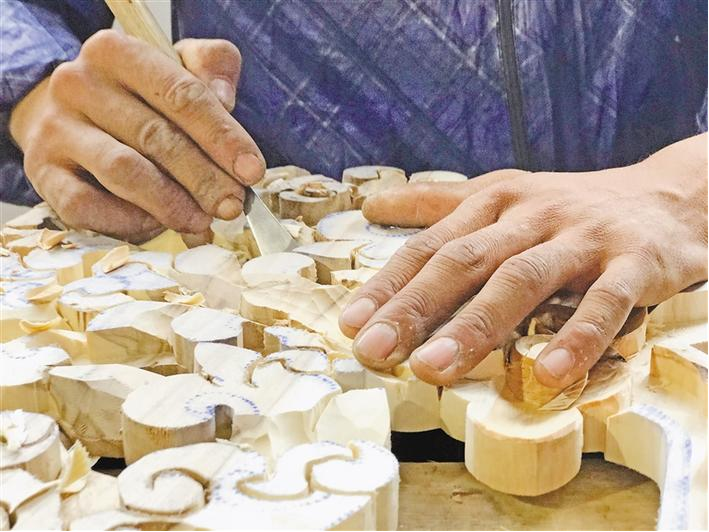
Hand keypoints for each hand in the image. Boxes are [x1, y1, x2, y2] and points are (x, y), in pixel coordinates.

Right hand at [9, 30, 264, 242]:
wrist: (66, 113)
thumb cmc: (136, 95)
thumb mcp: (175, 66)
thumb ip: (210, 67)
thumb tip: (226, 98)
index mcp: (117, 52)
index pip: (182, 95)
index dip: (223, 137)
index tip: (253, 171)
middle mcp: (79, 83)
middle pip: (156, 137)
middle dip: (204, 179)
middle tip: (233, 206)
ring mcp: (56, 129)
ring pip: (124, 172)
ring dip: (172, 204)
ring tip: (202, 222)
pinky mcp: (43, 172)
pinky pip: (87, 206)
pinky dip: (129, 221)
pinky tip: (157, 226)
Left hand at [340, 134, 707, 387]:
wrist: (668, 197)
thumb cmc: (570, 206)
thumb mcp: (503, 194)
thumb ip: (438, 203)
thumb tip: (374, 204)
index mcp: (495, 201)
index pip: (431, 245)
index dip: (389, 285)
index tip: (352, 324)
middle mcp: (532, 215)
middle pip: (465, 261)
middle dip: (416, 308)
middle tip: (375, 351)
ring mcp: (582, 238)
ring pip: (522, 280)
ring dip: (476, 326)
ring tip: (434, 370)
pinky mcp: (634, 263)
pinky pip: (604, 302)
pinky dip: (577, 336)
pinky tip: (549, 374)